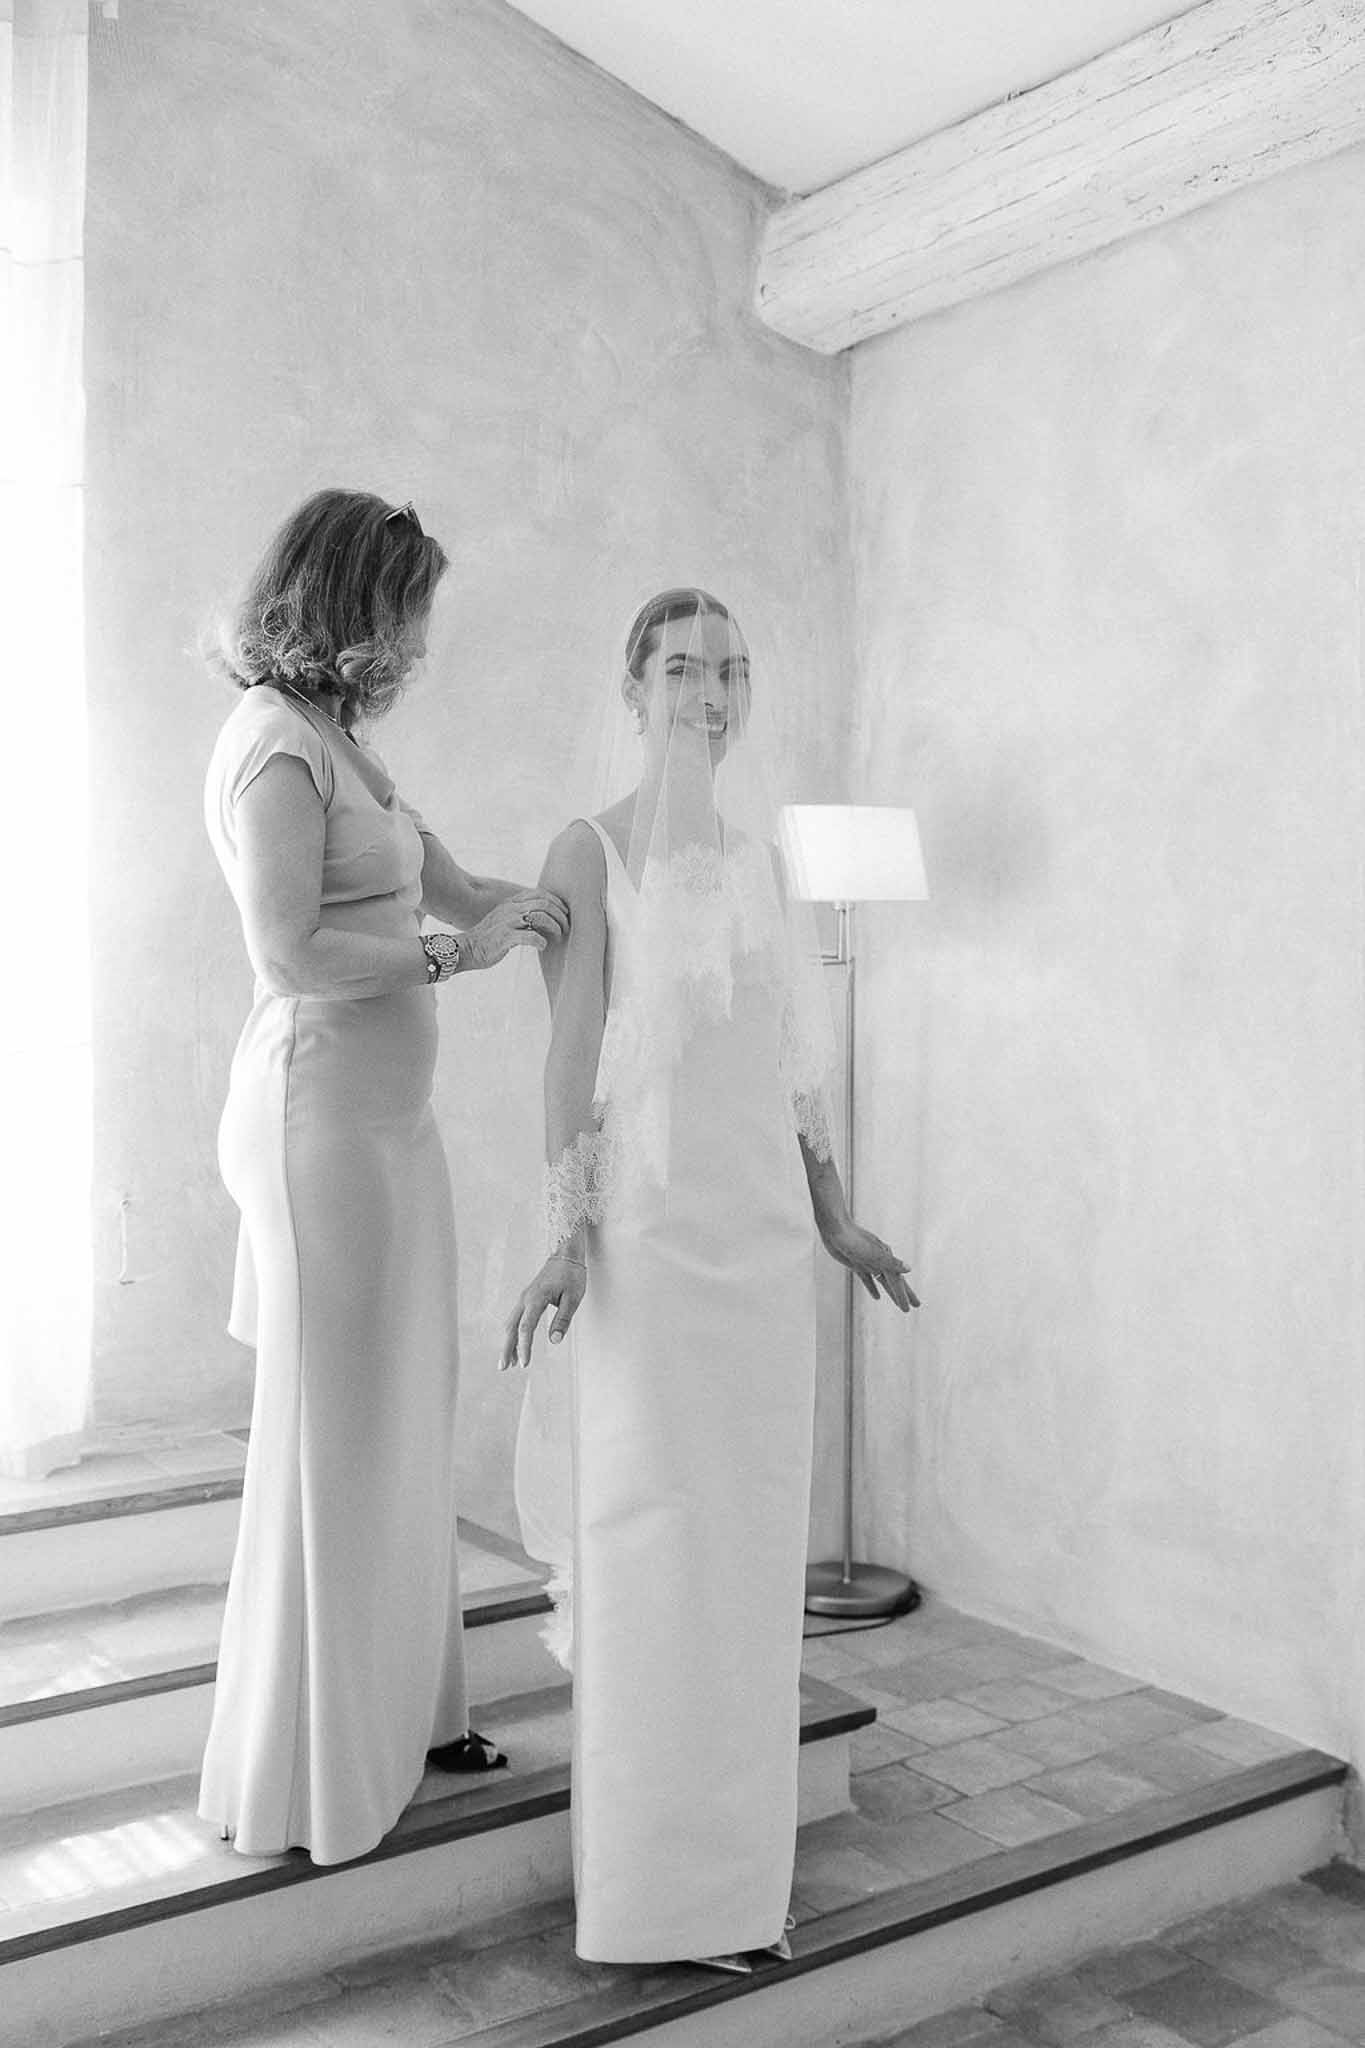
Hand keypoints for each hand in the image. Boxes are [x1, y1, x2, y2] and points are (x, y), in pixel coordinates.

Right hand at [466, 890, 568, 968]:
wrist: (467, 949)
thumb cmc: (488, 937)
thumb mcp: (504, 918)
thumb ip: (520, 913)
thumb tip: (542, 916)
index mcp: (511, 903)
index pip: (540, 893)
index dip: (556, 902)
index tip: (565, 913)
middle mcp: (510, 909)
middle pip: (544, 903)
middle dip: (560, 915)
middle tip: (565, 927)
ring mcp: (508, 922)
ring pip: (540, 917)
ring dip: (554, 927)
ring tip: (558, 936)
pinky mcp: (505, 937)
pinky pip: (530, 936)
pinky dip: (541, 941)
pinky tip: (542, 946)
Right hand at [499, 1254, 586, 1370]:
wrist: (565, 1254)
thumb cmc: (571, 1275)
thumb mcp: (573, 1298)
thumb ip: (563, 1319)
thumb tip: (554, 1341)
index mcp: (536, 1298)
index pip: (526, 1327)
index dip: (524, 1347)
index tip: (525, 1363)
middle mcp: (525, 1299)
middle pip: (511, 1327)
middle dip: (507, 1348)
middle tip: (503, 1368)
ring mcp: (524, 1298)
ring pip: (510, 1323)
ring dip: (508, 1342)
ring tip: (508, 1363)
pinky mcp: (526, 1299)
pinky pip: (515, 1319)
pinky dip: (513, 1334)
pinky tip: (516, 1345)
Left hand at [820, 1217, 918, 1310]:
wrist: (834, 1228)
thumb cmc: (854, 1240)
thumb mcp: (872, 1253)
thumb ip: (890, 1262)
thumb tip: (909, 1269)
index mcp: (886, 1259)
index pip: (897, 1282)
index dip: (903, 1296)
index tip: (909, 1309)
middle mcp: (880, 1261)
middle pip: (895, 1281)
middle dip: (906, 1294)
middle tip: (917, 1306)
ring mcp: (869, 1262)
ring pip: (884, 1281)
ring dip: (892, 1293)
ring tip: (900, 1305)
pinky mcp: (856, 1264)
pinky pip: (868, 1279)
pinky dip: (873, 1288)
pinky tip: (877, 1297)